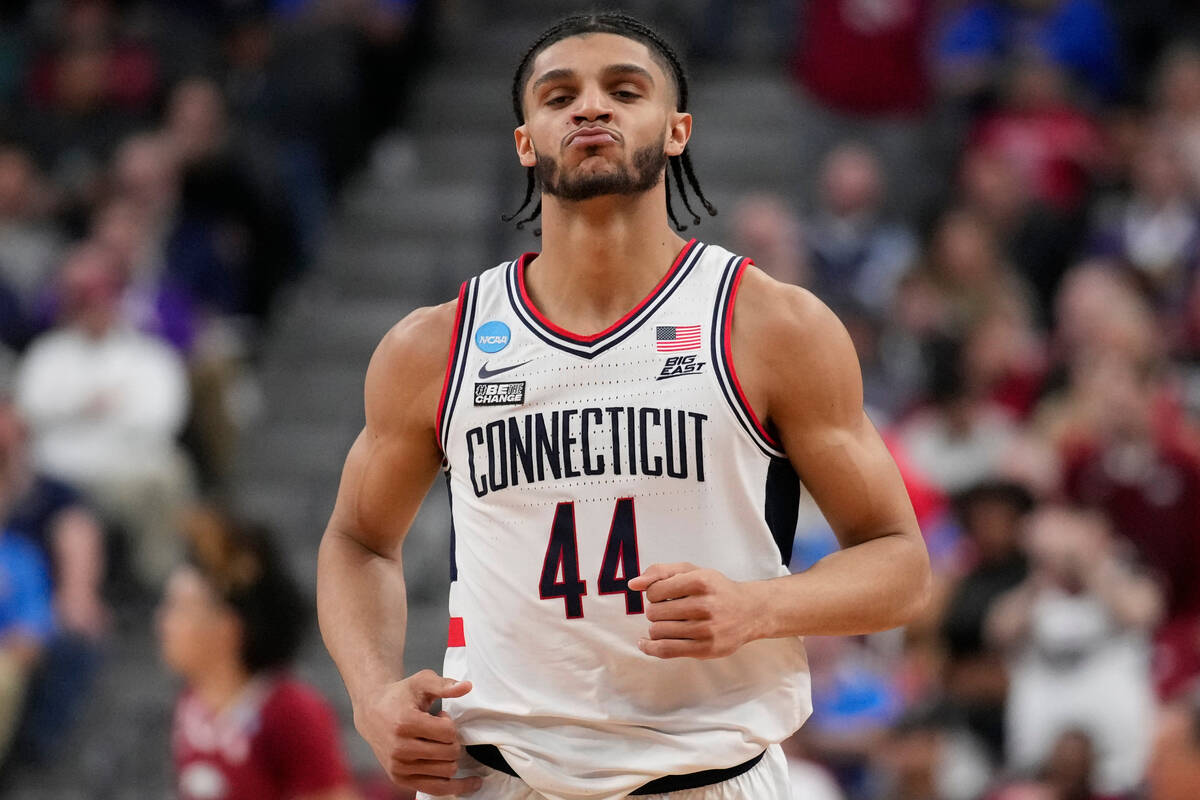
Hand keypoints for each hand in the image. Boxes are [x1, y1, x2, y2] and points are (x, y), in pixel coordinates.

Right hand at [353, 669, 481, 794]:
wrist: (372, 712)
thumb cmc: (400, 696)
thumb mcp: (421, 682)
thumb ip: (444, 684)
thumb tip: (467, 686)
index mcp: (405, 723)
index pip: (448, 732)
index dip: (450, 723)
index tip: (440, 717)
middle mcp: (399, 749)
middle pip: (450, 753)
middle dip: (453, 741)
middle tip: (439, 731)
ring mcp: (399, 767)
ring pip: (447, 771)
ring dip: (450, 756)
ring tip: (436, 743)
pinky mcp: (400, 779)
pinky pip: (436, 789)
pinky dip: (456, 787)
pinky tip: (471, 783)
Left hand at [627, 563, 765, 658]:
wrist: (750, 611)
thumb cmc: (715, 589)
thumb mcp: (692, 571)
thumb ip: (660, 572)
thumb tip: (632, 584)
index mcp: (700, 581)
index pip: (655, 591)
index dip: (654, 594)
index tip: (663, 596)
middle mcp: (705, 605)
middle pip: (654, 612)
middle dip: (655, 611)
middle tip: (668, 610)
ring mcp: (706, 629)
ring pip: (658, 631)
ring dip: (656, 627)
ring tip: (667, 623)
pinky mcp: (706, 649)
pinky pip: (666, 650)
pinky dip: (650, 647)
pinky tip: (644, 643)